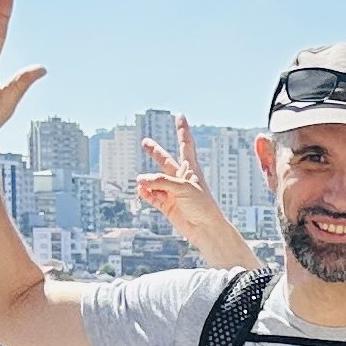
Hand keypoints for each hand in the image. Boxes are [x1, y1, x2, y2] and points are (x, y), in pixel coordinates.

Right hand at [137, 118, 258, 267]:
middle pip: (165, 161)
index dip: (182, 130)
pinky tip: (141, 191)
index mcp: (191, 169)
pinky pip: (151, 196)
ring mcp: (172, 192)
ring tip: (142, 183)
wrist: (206, 229)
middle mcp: (181, 179)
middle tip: (145, 142)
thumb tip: (140, 181)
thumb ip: (160, 181)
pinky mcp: (167, 205)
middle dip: (155, 152)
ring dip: (147, 181)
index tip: (180, 116)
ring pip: (154, 181)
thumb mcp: (182, 188)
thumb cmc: (202, 206)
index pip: (186, 144)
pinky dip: (145, 193)